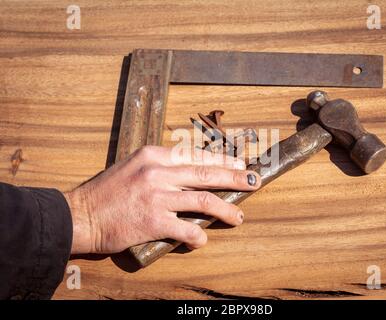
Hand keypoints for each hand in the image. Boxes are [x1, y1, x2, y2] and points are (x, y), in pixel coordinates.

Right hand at [64, 146, 260, 253]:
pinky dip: (199, 236)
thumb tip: (191, 174)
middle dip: (237, 177)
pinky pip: (188, 229)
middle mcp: (159, 172)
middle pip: (208, 173)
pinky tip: (202, 239)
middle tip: (255, 181)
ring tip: (238, 217)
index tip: (239, 164)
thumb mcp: (134, 166)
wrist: (80, 215)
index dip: (223, 160)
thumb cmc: (107, 191)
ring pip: (205, 201)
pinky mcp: (154, 221)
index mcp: (154, 155)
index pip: (198, 154)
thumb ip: (162, 167)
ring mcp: (157, 196)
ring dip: (227, 210)